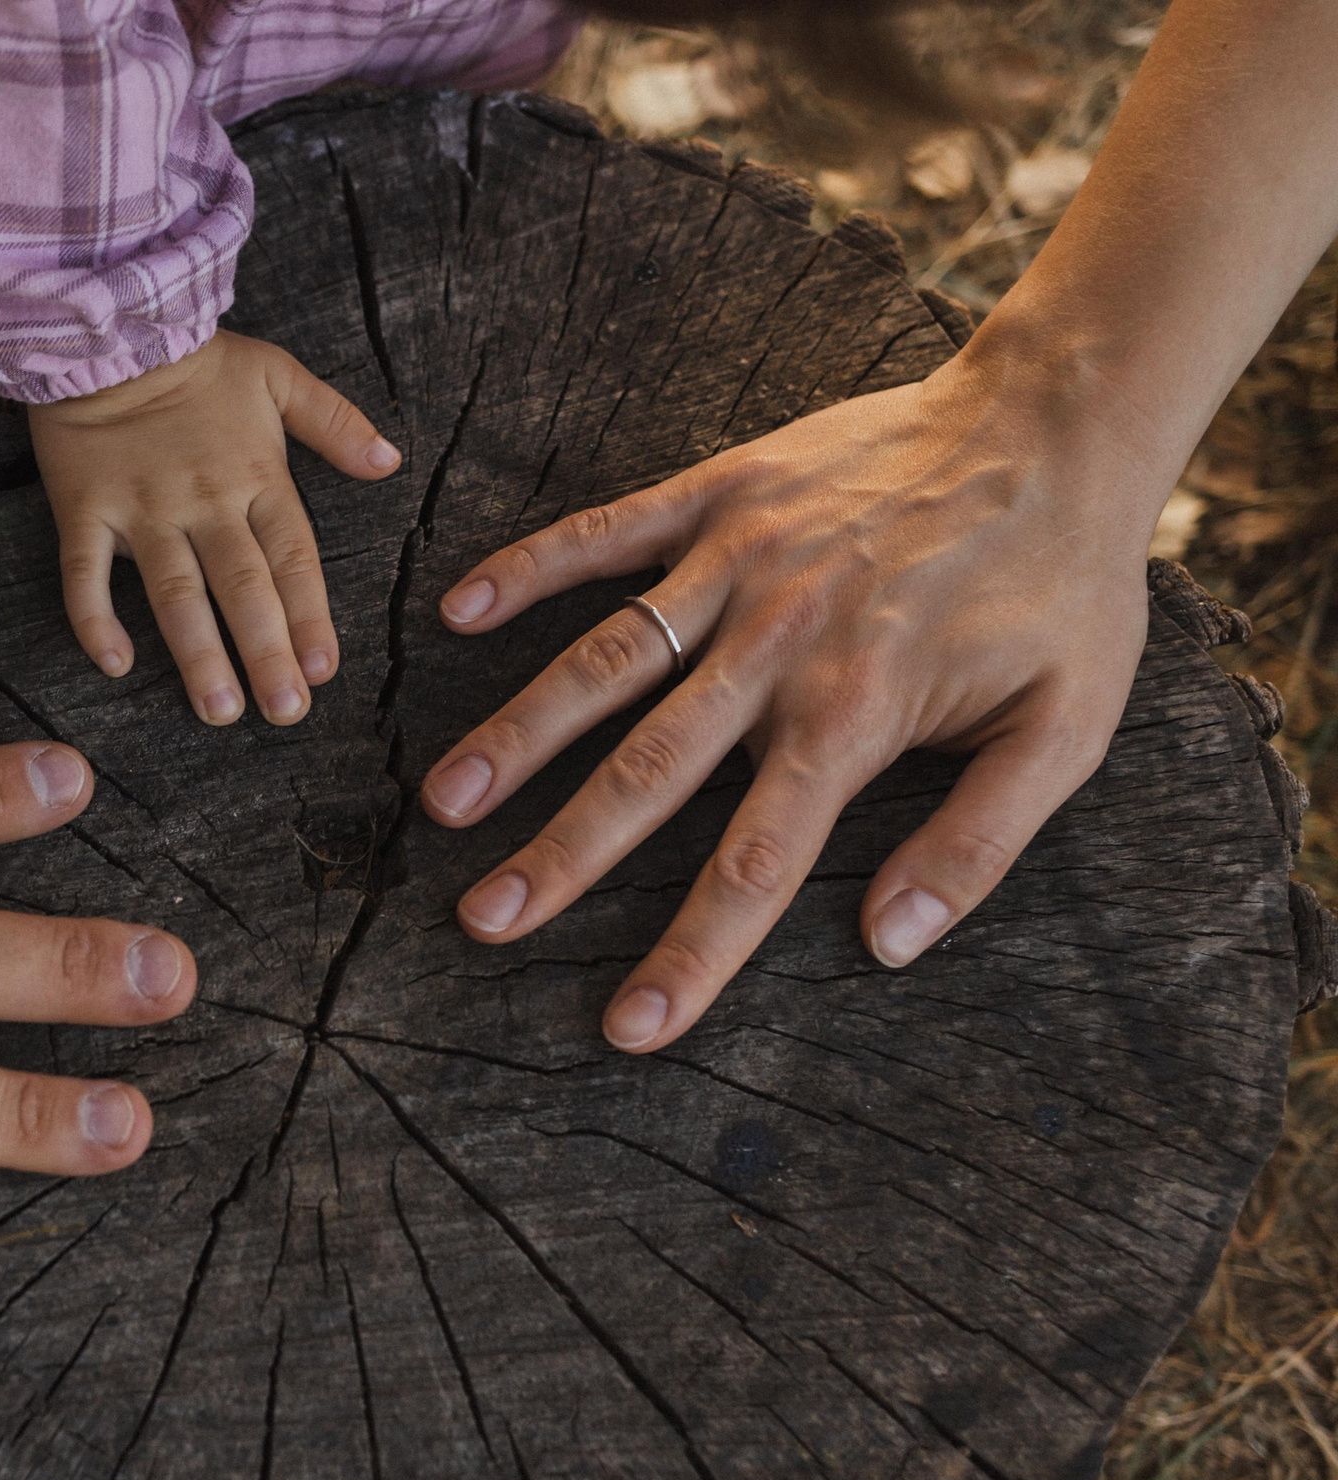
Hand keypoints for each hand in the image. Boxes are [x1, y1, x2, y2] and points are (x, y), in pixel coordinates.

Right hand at [29, 330, 400, 725]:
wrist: (105, 328)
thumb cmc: (196, 360)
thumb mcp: (278, 375)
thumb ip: (335, 422)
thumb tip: (390, 461)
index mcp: (255, 474)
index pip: (292, 556)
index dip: (310, 615)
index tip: (324, 669)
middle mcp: (202, 499)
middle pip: (242, 586)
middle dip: (267, 653)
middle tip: (285, 712)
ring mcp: (141, 507)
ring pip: (174, 592)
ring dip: (198, 654)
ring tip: (218, 710)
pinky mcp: (85, 508)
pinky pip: (85, 573)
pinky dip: (95, 619)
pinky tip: (115, 665)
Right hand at [417, 357, 1163, 1052]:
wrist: (1058, 421)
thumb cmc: (1063, 585)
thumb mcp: (1066, 729)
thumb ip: (977, 845)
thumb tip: (891, 946)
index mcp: (857, 715)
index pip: (756, 863)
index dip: (690, 953)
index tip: (628, 1025)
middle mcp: (779, 646)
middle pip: (649, 771)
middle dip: (561, 854)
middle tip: (484, 919)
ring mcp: (738, 563)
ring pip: (605, 660)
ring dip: (521, 730)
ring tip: (446, 798)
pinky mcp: (719, 495)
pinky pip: (607, 534)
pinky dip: (530, 566)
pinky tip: (456, 610)